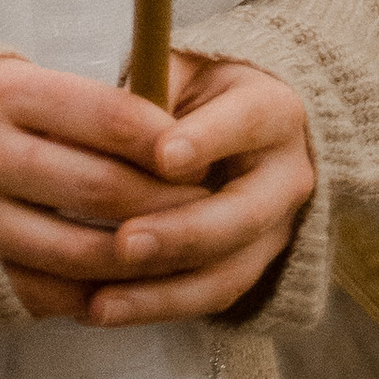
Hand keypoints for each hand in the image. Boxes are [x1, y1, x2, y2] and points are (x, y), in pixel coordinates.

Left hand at [0, 51, 313, 327]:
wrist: (258, 130)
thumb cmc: (203, 91)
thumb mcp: (184, 68)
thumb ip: (152, 84)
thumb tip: (92, 112)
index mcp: (273, 110)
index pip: (245, 123)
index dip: (205, 140)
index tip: (161, 156)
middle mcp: (286, 176)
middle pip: (241, 214)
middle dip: (181, 233)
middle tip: (125, 243)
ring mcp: (277, 230)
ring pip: (227, 271)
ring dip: (163, 292)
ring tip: (102, 301)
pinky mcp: (255, 267)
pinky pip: (210, 297)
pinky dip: (157, 307)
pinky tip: (102, 310)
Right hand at [0, 56, 205, 322]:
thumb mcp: (4, 79)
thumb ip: (75, 102)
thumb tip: (166, 130)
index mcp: (1, 94)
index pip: (109, 115)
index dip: (165, 137)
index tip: (197, 151)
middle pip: (104, 188)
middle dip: (167, 201)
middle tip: (204, 205)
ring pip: (86, 251)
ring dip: (142, 257)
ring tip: (174, 248)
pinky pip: (53, 293)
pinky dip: (96, 293)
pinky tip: (121, 282)